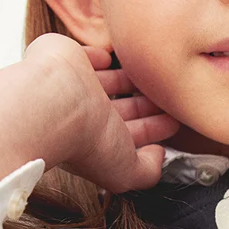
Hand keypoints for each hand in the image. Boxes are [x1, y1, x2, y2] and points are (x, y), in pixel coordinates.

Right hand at [19, 34, 179, 191]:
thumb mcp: (126, 172)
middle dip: (146, 105)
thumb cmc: (86, 142)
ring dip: (131, 80)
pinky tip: (116, 56)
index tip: (173, 122)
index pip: (129, 135)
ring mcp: (74, 86)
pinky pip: (90, 55)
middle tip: (170, 97)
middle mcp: (84, 115)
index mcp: (95, 141)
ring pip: (109, 81)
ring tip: (154, 74)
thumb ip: (148, 171)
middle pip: (122, 108)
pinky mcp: (66, 58)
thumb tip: (160, 154)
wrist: (54, 105)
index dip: (152, 129)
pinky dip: (103, 55)